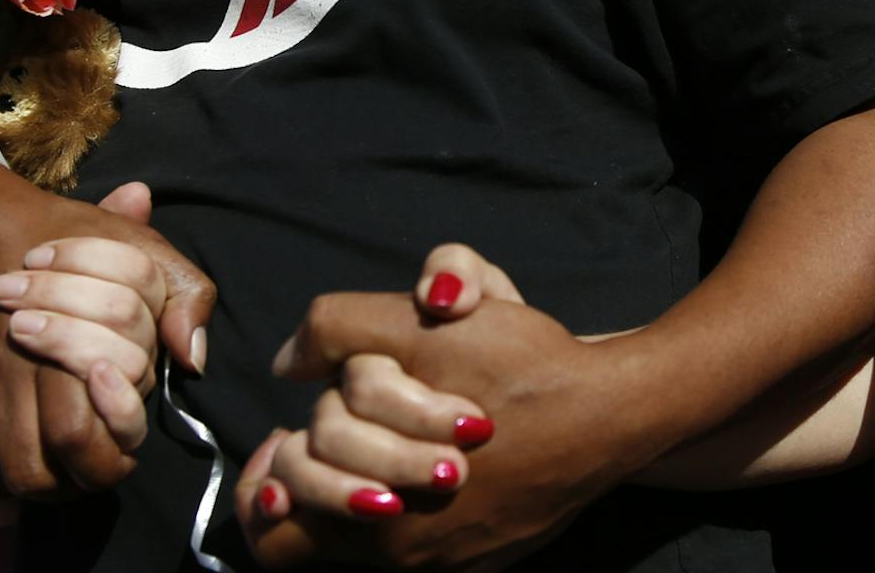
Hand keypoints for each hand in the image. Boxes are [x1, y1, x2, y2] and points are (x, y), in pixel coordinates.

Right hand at [0, 162, 214, 498]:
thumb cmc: (52, 233)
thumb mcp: (128, 243)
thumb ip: (179, 291)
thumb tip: (194, 357)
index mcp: (57, 338)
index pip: (81, 433)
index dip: (110, 451)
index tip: (121, 442)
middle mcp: (2, 372)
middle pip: (37, 472)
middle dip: (71, 477)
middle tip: (90, 461)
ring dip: (28, 481)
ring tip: (55, 463)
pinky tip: (8, 453)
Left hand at [244, 292, 649, 570]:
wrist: (610, 413)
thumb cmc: (517, 366)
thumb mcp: (422, 325)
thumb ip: (337, 330)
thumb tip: (287, 365)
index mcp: (381, 510)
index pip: (276, 526)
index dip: (264, 481)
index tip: (282, 437)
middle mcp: (406, 553)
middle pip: (313, 518)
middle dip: (315, 459)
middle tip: (326, 423)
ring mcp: (447, 560)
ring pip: (358, 531)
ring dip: (355, 476)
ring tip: (372, 433)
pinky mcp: (482, 558)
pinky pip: (410, 541)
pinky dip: (399, 497)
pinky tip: (416, 453)